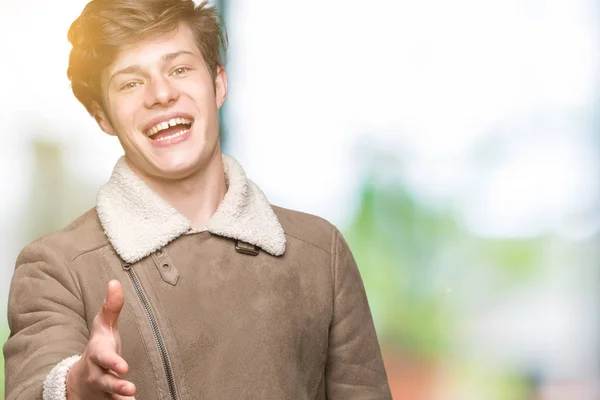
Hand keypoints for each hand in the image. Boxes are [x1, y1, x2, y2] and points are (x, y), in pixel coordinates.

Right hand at [66, 280, 135, 399]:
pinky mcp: (109, 399)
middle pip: (105, 380)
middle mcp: (98, 372)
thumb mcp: (104, 327)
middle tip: (130, 387)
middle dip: (115, 384)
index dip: (113, 362)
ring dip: (120, 396)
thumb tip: (115, 282)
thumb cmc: (99, 347)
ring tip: (132, 397)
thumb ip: (111, 307)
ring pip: (109, 394)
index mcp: (98, 354)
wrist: (80, 379)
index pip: (103, 357)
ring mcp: (103, 388)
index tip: (124, 367)